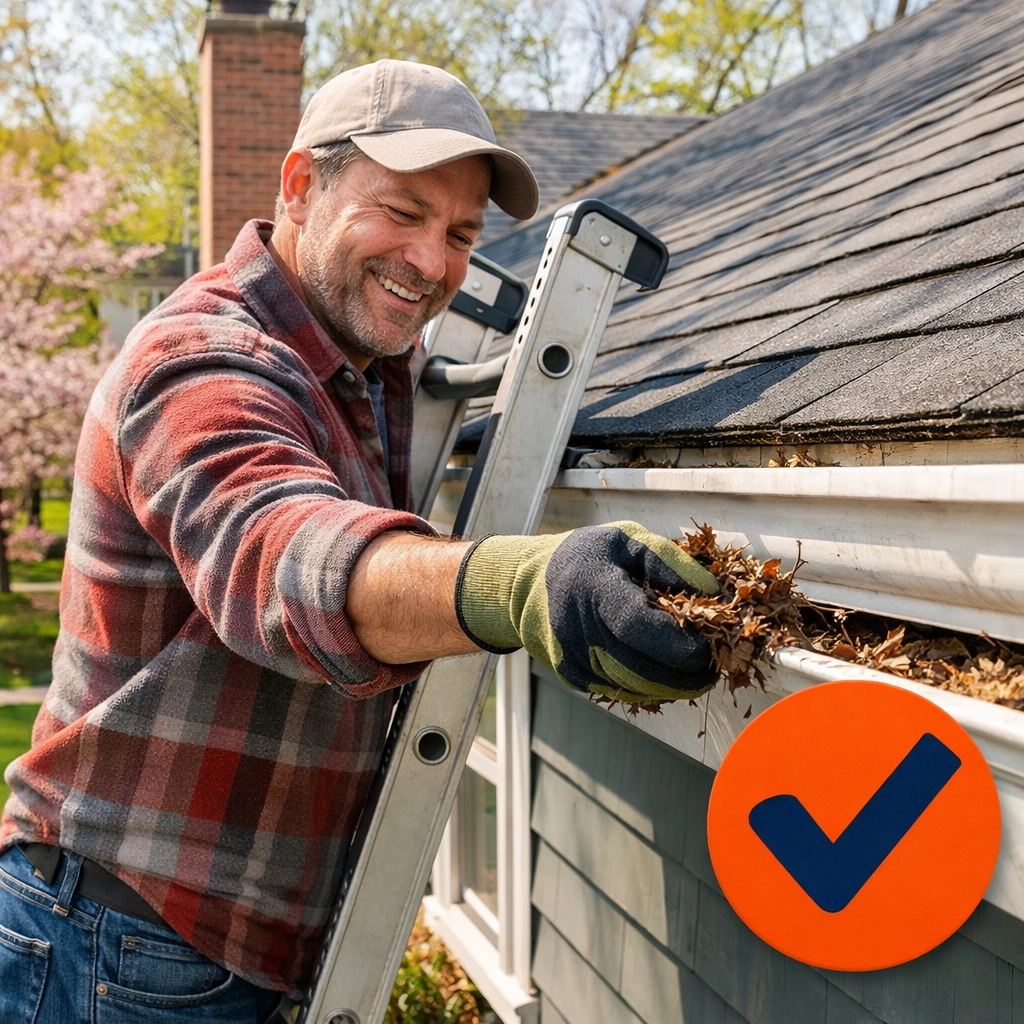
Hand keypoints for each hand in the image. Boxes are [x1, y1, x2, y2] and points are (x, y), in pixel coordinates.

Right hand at [455, 521, 719, 701]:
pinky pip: (620, 691)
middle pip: (640, 668)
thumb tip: (711, 590)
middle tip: (712, 669)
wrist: (529, 584)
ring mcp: (572, 657)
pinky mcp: (572, 675)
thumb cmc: (587, 557)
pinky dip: (649, 689)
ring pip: (633, 688)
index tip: (707, 648)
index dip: (676, 644)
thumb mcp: (626, 540)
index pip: (637, 626)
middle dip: (683, 675)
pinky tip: (666, 677)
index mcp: (593, 587)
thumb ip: (667, 561)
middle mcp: (578, 628)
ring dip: (671, 688)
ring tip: (696, 676)